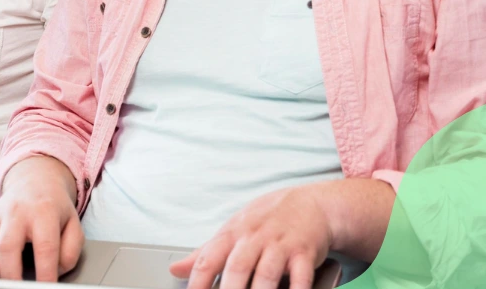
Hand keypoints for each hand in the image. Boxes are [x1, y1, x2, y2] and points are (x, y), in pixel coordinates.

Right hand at [0, 156, 82, 281]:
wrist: (33, 181)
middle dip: (11, 275)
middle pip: (7, 246)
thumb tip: (55, 272)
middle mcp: (15, 213)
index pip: (45, 246)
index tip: (46, 287)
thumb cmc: (54, 208)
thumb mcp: (74, 223)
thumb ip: (71, 250)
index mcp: (43, 212)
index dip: (46, 272)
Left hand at [169, 185, 331, 288]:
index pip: (207, 259)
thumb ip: (205, 253)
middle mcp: (253, 238)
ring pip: (266, 273)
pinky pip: (300, 275)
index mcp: (231, 234)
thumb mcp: (232, 230)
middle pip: (236, 268)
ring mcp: (279, 245)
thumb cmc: (265, 220)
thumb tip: (175, 270)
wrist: (310, 203)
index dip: (197, 282)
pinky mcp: (304, 252)